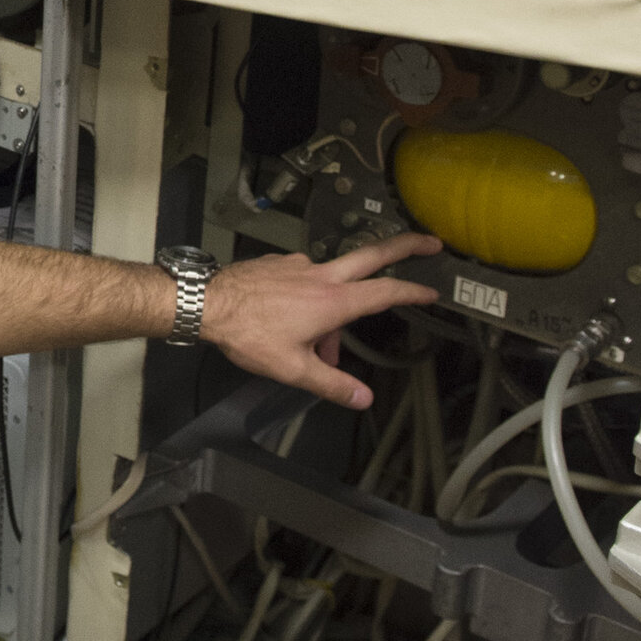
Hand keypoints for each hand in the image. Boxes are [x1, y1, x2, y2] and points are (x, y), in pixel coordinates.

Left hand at [199, 234, 440, 410]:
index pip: (386, 292)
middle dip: (405, 246)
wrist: (207, 302)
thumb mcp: (292, 369)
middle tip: (431, 242)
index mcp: (333, 301)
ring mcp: (299, 265)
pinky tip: (292, 323)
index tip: (433, 291)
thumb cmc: (249, 334)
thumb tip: (363, 399)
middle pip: (373, 255)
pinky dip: (310, 300)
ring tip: (317, 344)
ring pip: (332, 281)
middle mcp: (322, 275)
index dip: (414, 291)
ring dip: (337, 306)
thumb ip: (331, 384)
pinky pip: (305, 281)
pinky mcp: (279, 263)